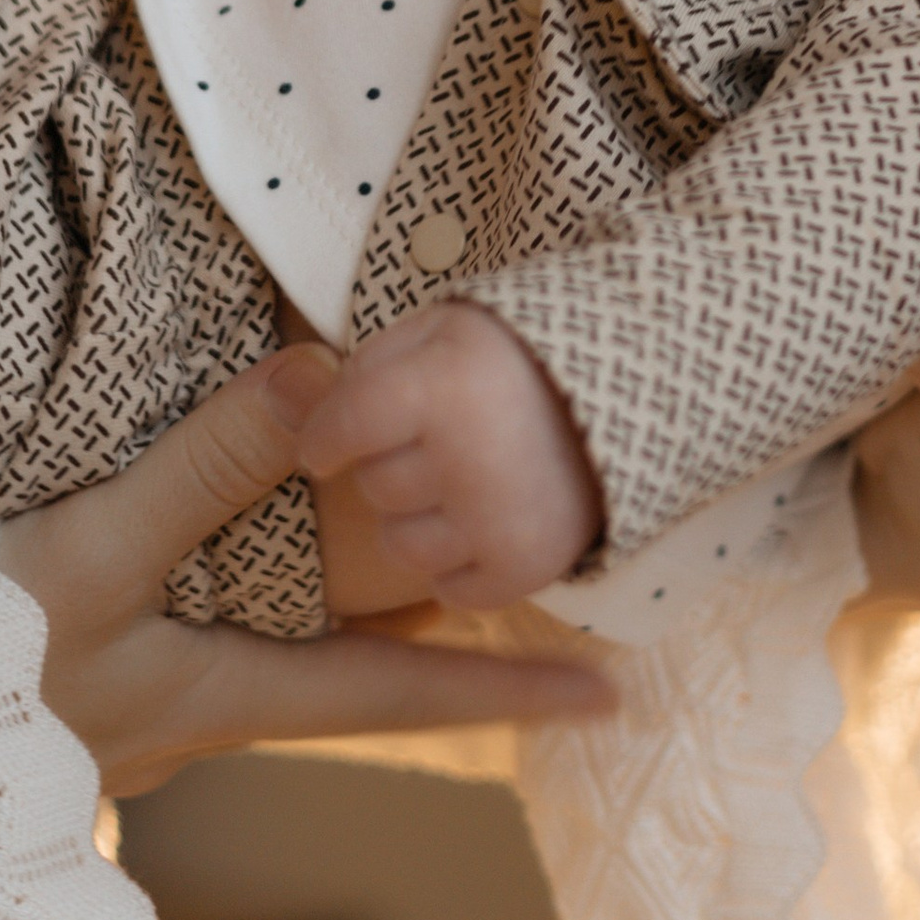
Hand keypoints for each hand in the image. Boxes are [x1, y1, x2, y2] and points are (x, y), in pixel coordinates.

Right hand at [0, 349, 610, 795]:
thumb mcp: (90, 556)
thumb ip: (206, 467)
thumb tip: (327, 376)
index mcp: (231, 691)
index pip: (403, 688)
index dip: (510, 687)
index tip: (613, 697)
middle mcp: (208, 706)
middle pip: (359, 666)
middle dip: (453, 630)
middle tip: (548, 587)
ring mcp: (149, 701)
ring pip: (290, 645)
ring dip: (362, 604)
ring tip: (433, 547)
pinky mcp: (93, 677)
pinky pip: (220, 629)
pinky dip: (267, 587)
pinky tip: (256, 547)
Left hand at [292, 296, 602, 612]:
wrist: (639, 390)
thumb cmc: (516, 356)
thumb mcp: (439, 330)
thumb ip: (357, 368)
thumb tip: (280, 399)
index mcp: (447, 384)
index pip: (340, 428)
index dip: (326, 437)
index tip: (332, 440)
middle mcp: (475, 457)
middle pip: (375, 485)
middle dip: (393, 463)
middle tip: (442, 436)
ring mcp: (504, 519)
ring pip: (402, 544)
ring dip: (421, 516)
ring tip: (467, 477)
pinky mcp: (530, 566)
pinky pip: (451, 589)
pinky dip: (460, 562)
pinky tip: (486, 518)